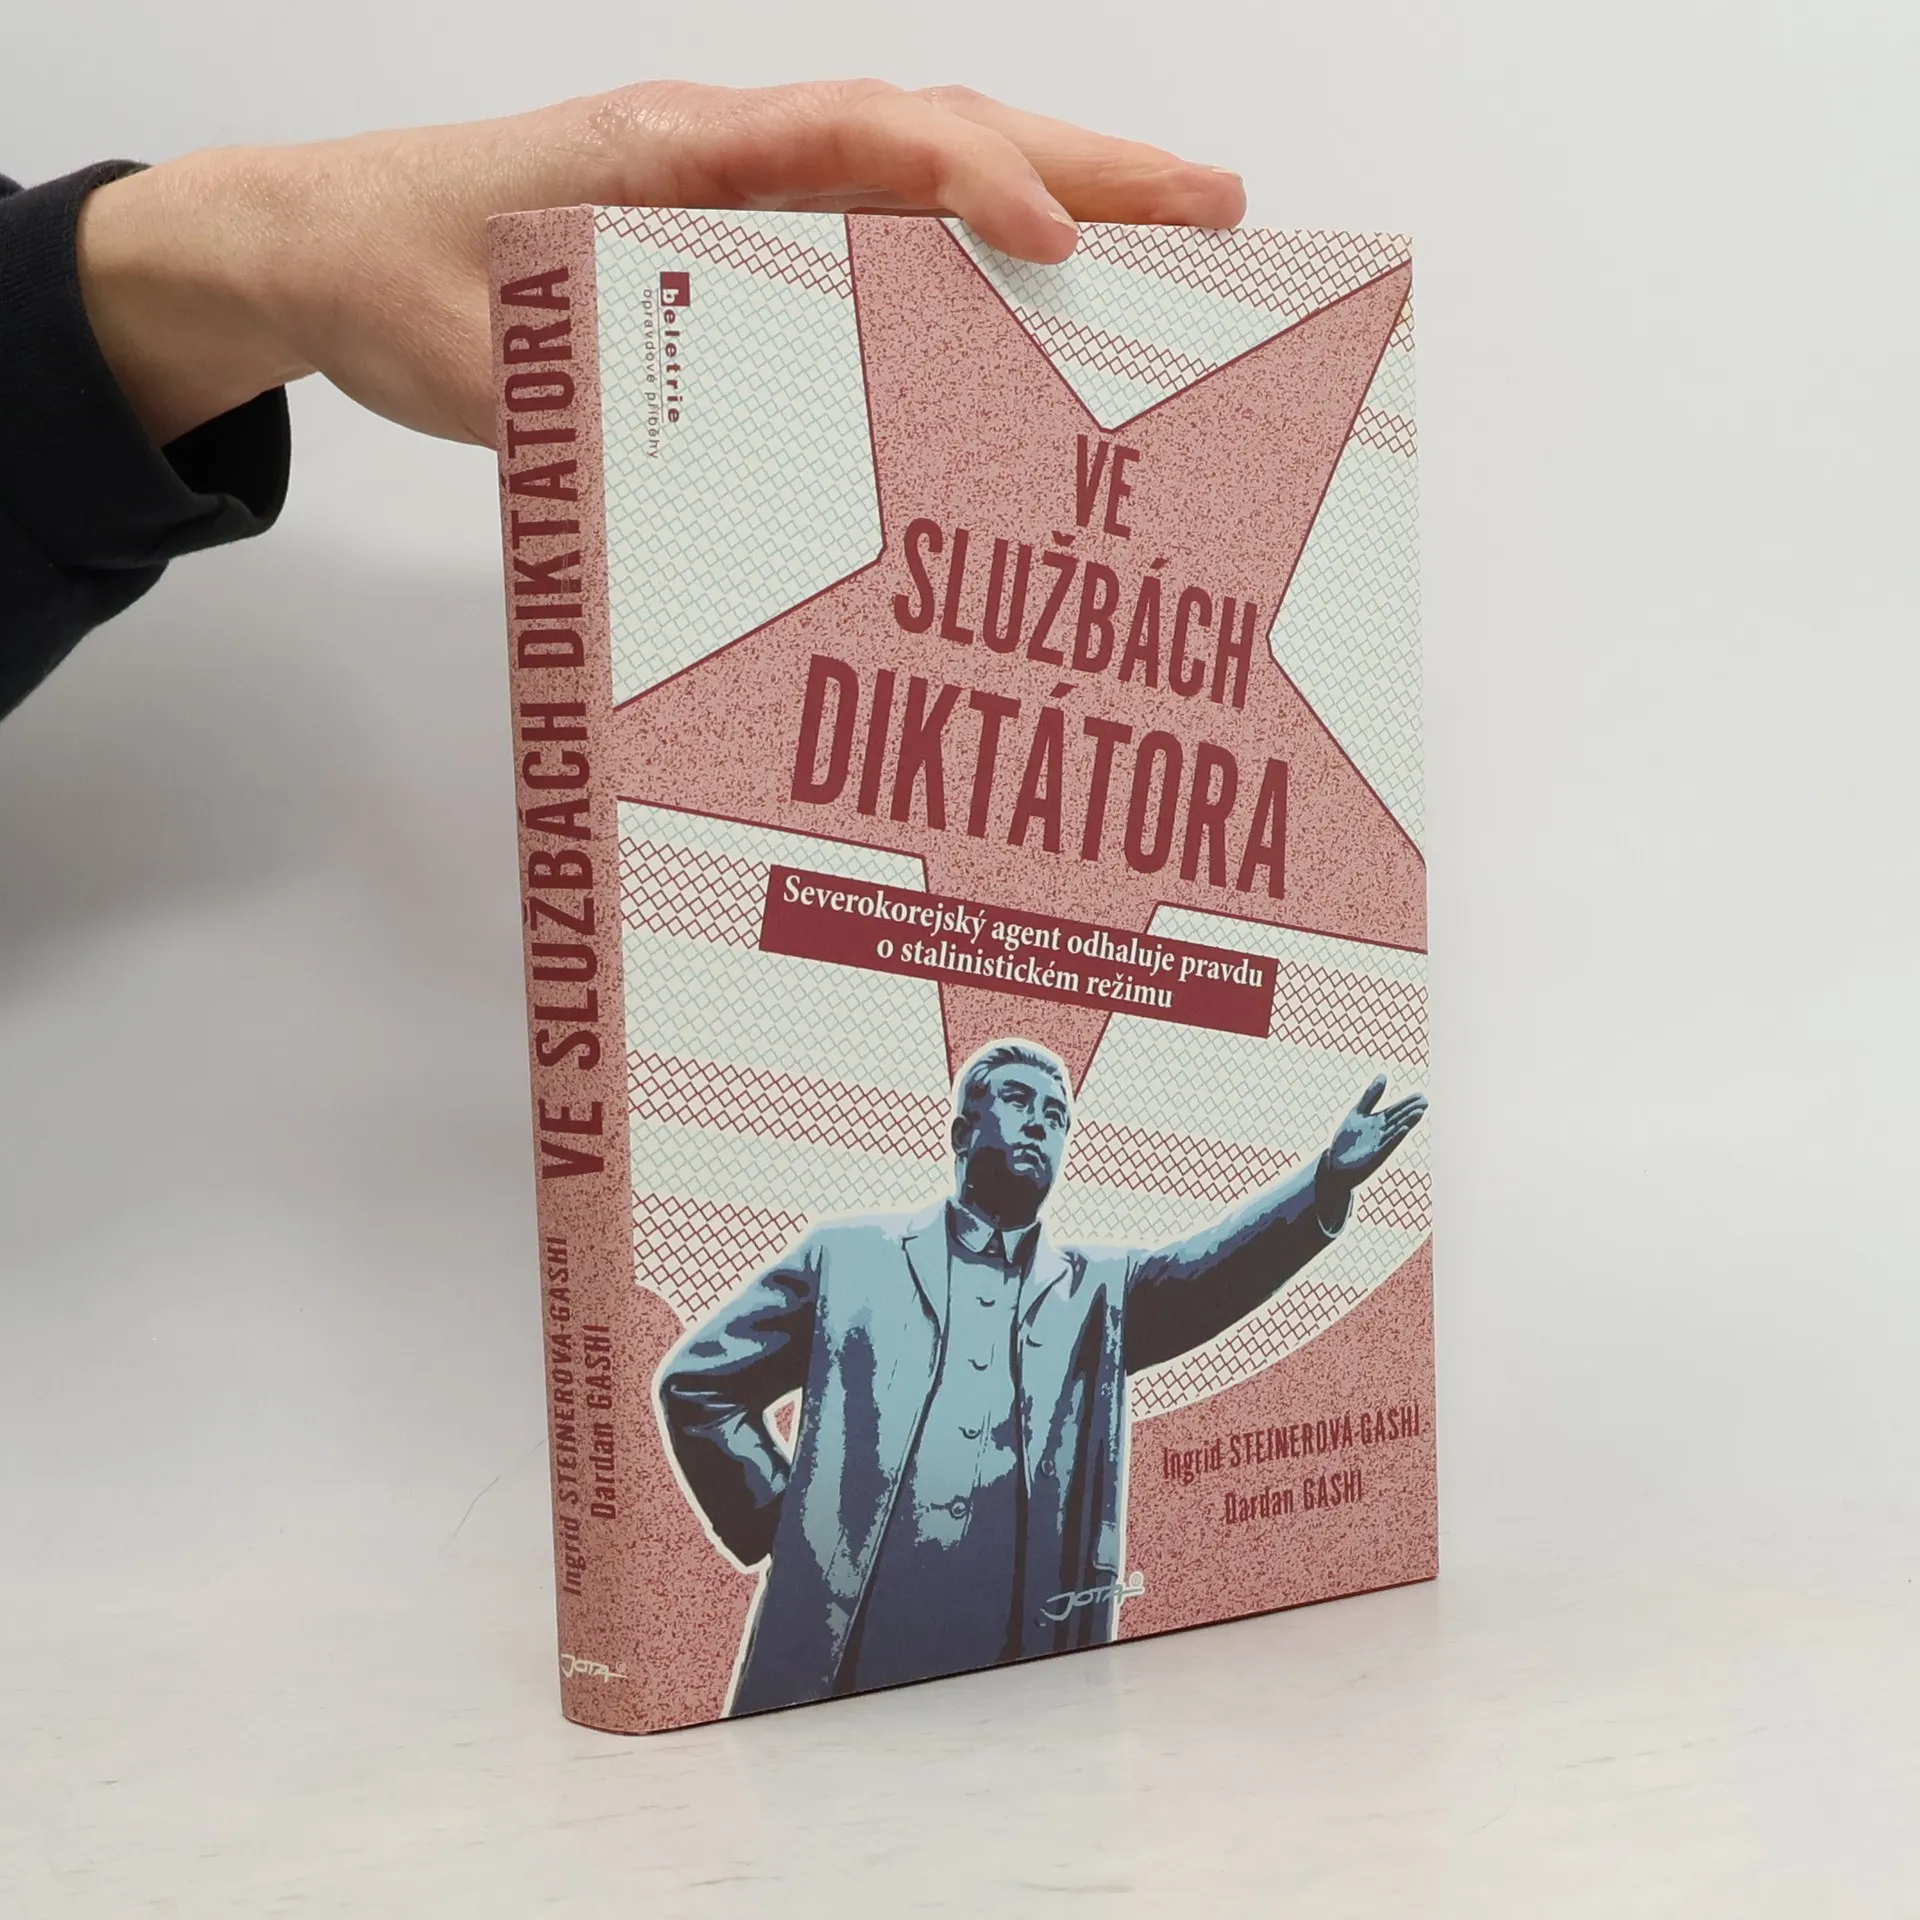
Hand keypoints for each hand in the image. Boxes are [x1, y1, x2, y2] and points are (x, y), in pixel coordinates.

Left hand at [73, 80, 1245, 447]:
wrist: (329, 243)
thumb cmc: (405, 275)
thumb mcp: (489, 351)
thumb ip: (600, 398)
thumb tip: (725, 479)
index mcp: (681, 154)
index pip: (864, 140)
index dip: (976, 183)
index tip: (1065, 247)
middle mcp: (736, 154)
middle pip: (937, 132)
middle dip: (1084, 167)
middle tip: (1214, 209)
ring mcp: (748, 190)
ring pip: (926, 170)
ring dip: (1052, 195)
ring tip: (1168, 241)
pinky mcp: (742, 234)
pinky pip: (879, 227)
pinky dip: (969, 247)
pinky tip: (1031, 290)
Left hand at [1325, 1075, 1426, 1188]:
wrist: (1336, 1164)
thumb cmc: (1348, 1139)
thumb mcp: (1358, 1113)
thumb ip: (1371, 1096)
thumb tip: (1383, 1074)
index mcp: (1379, 1122)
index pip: (1396, 1110)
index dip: (1408, 1103)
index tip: (1421, 1095)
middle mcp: (1383, 1132)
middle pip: (1399, 1119)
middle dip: (1411, 1111)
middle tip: (1425, 1102)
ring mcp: (1380, 1144)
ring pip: (1396, 1131)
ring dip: (1407, 1122)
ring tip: (1419, 1112)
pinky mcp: (1375, 1155)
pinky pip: (1387, 1145)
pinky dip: (1395, 1136)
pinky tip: (1404, 1128)